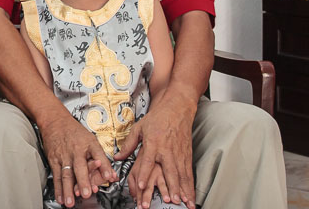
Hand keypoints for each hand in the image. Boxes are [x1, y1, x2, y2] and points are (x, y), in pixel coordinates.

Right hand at [38, 111, 116, 206]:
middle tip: (86, 194)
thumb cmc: (75, 132)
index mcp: (88, 144)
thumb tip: (113, 176)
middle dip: (83, 182)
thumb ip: (102, 159)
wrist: (55, 121)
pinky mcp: (54, 160)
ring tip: (70, 202)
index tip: (109, 177)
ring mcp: (63, 156)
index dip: (104, 166)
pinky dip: (58, 188)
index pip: (98, 155)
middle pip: (79, 167)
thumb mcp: (91, 141)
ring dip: (68, 189)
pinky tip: (60, 197)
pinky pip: (56, 176)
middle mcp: (75, 151)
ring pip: (66, 174)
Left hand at [114, 90, 196, 208]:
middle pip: (168, 171)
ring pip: (181, 175)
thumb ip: (128, 144)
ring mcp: (178, 153)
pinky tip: (190, 196)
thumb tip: (117, 156)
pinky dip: (190, 186)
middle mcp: (167, 150)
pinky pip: (188, 173)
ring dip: (182, 190)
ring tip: (183, 203)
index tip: (140, 185)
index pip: (147, 161)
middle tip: (169, 201)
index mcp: (153, 143)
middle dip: (170, 187)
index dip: (143, 174)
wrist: (177, 108)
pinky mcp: (186, 155)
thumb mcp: (139, 128)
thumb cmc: (157, 118)